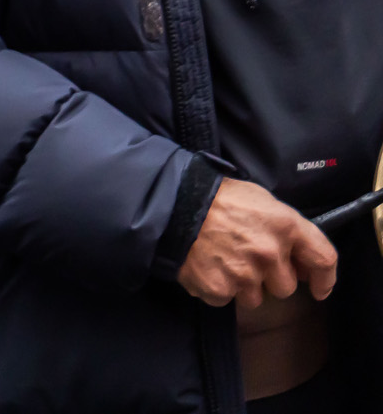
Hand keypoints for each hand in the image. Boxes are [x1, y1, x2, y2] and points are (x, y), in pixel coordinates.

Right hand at [178, 178, 336, 308]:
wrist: (171, 204)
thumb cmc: (217, 197)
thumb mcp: (261, 200)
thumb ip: (285, 229)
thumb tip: (299, 260)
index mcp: (285, 226)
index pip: (323, 259)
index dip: (325, 279)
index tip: (319, 289)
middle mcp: (270, 253)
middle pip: (286, 287)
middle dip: (270, 278)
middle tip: (247, 259)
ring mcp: (244, 274)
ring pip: (255, 298)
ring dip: (243, 285)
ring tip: (222, 260)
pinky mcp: (219, 289)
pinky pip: (226, 299)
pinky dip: (217, 287)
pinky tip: (207, 266)